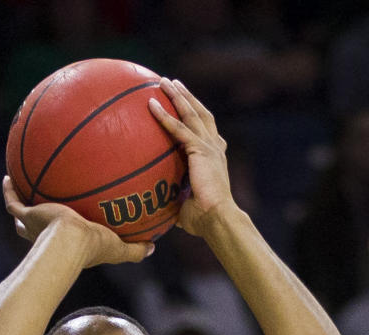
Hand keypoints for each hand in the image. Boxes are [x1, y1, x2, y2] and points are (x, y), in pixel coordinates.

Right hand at [2, 176, 153, 265]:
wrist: (70, 242)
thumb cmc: (93, 247)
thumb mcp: (118, 248)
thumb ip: (135, 249)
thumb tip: (154, 247)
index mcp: (66, 244)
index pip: (63, 241)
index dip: (64, 235)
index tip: (66, 225)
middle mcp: (47, 237)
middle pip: (35, 231)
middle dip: (34, 221)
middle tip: (39, 207)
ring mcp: (34, 225)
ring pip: (21, 215)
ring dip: (20, 202)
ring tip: (19, 186)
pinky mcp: (27, 214)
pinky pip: (12, 201)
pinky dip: (9, 190)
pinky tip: (8, 175)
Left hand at [148, 79, 234, 236]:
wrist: (217, 218)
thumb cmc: (204, 220)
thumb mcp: (187, 207)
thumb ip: (175, 201)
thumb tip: (158, 211)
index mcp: (215, 159)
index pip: (208, 133)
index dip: (199, 118)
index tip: (188, 108)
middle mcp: (215, 148)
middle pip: (201, 114)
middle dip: (187, 97)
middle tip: (174, 83)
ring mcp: (209, 147)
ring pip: (191, 113)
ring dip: (178, 95)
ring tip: (164, 81)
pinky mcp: (200, 150)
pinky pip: (178, 128)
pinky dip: (164, 115)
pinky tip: (151, 103)